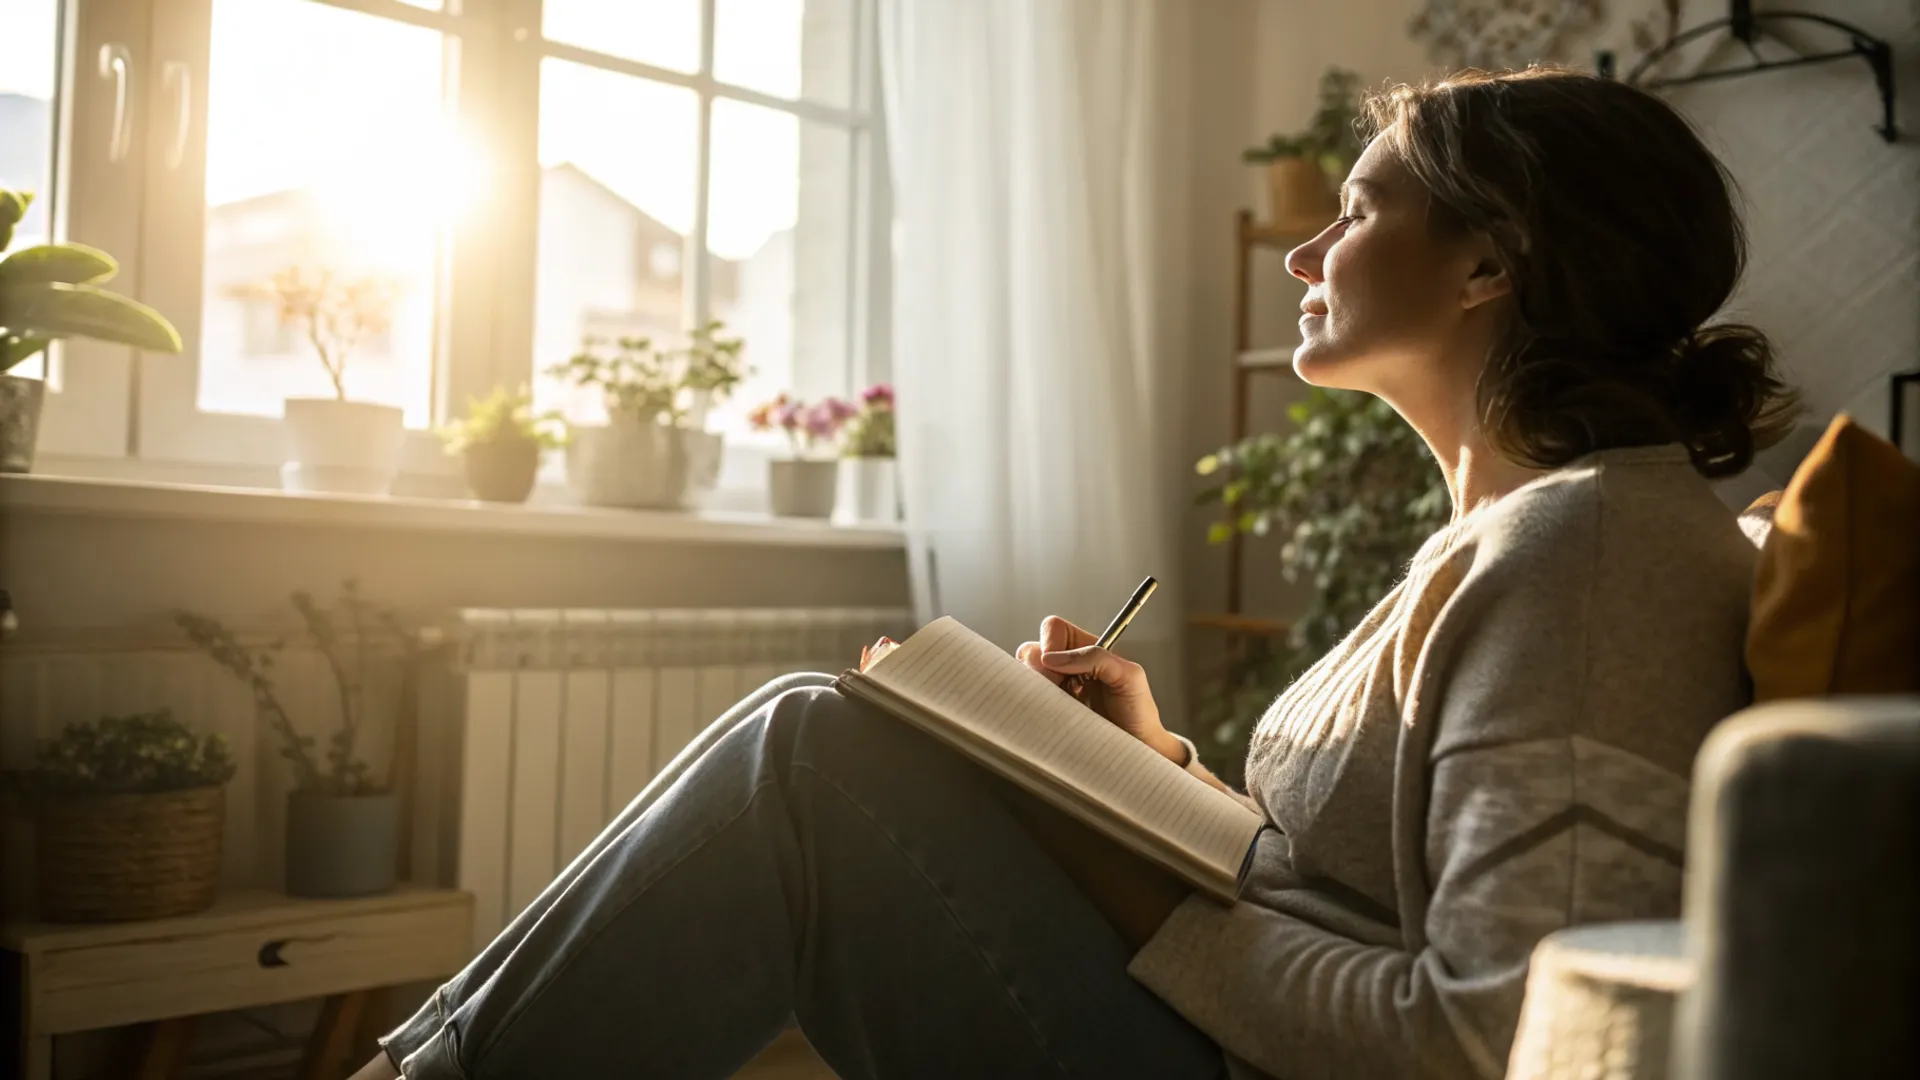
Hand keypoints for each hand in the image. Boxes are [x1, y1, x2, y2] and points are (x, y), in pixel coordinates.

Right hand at [1016, 615, 1188, 765]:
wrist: (1136, 747)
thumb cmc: (1138, 712)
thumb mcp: (1128, 675)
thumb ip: (1096, 657)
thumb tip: (1052, 658)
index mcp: (1086, 648)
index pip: (1054, 630)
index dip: (1050, 644)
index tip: (1057, 667)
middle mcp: (1067, 665)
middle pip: (1031, 651)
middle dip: (1039, 670)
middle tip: (1059, 688)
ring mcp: (1055, 687)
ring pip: (1025, 675)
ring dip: (1039, 689)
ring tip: (1063, 703)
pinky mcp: (1048, 709)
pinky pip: (1027, 700)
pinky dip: (1036, 705)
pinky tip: (1057, 713)